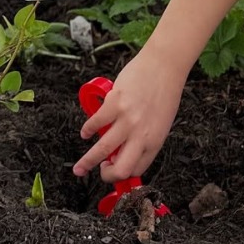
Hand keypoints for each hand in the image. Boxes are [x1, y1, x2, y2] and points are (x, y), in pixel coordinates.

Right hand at [73, 52, 184, 180]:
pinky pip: (95, 123)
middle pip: (120, 168)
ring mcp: (127, 120)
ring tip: (79, 167)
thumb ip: (144, 139)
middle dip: (104, 177)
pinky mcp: (114, 104)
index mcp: (155, 142)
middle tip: (93, 174)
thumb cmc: (164, 93)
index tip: (112, 170)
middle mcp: (142, 134)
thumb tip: (123, 152)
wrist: (163, 66)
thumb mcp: (160, 123)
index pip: (137, 170)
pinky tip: (85, 132)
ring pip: (102, 150)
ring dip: (87, 162)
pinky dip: (87, 130)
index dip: (122, 174)